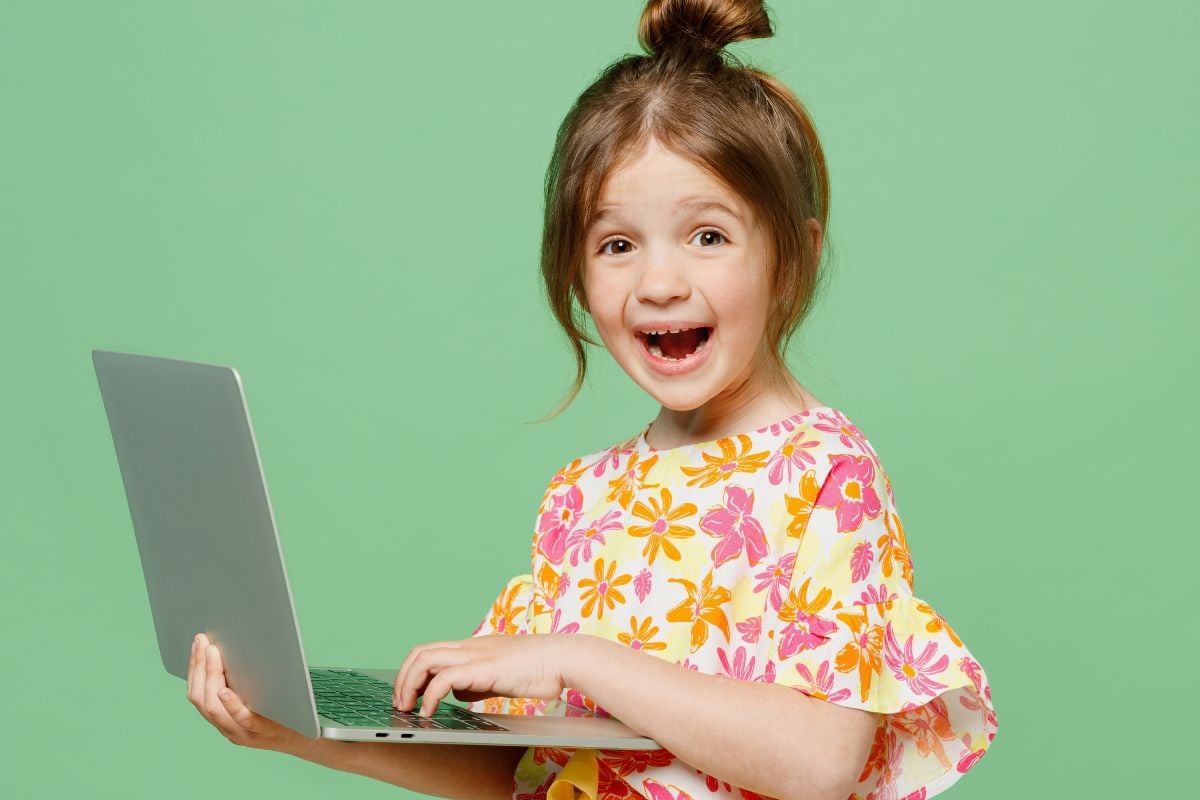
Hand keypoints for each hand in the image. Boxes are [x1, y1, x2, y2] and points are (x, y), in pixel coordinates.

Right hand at [187, 632, 305, 753]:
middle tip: (203, 642)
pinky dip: (230, 705)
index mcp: (223, 718)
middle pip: (201, 698)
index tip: (198, 643)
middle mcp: (227, 727)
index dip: (194, 667)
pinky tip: (225, 691)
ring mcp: (242, 732)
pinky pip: (241, 719)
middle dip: (199, 667)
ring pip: (214, 708)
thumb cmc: (282, 711)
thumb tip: (234, 645)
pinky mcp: (261, 732)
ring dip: (210, 677)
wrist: (307, 736)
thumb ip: (242, 680)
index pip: (198, 693)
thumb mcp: (257, 696)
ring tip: (212, 654)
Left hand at [392, 633, 581, 716]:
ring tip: (408, 708)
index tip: (408, 695)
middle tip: (401, 704)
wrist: (564, 658)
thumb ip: (477, 683)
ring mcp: (475, 654)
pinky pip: (443, 678)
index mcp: (474, 647)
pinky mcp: (483, 668)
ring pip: (425, 659)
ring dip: (408, 685)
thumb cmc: (540, 669)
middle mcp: (470, 647)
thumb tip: (458, 694)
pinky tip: (429, 712)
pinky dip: (429, 695)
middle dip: (403, 678)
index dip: (412, 672)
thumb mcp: (500, 677)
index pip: (431, 650)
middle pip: (420, 652)